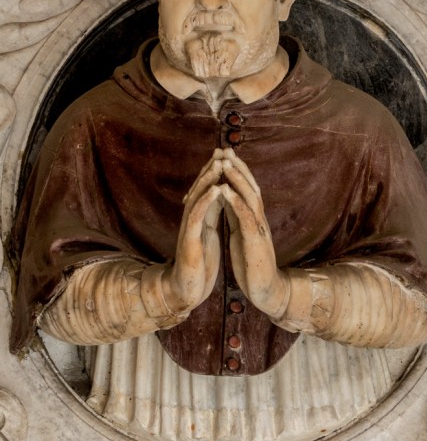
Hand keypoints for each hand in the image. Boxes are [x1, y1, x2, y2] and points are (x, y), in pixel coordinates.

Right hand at [161, 149, 223, 313]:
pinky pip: (197, 217)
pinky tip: (216, 190)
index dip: (216, 171)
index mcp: (201, 218)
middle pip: (201, 188)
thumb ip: (210, 216)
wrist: (186, 291)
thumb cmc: (198, 264)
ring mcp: (189, 229)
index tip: (226, 154)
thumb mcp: (207, 235)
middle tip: (221, 150)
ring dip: (209, 179)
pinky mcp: (189, 242)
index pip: (208, 188)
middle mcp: (193, 219)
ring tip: (219, 163)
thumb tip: (217, 197)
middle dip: (212, 168)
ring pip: (198, 198)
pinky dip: (207, 201)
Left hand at [220, 148, 288, 317]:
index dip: (235, 170)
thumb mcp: (242, 235)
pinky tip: (225, 191)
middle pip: (250, 186)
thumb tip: (228, 198)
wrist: (266, 291)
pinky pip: (246, 219)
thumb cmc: (252, 265)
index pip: (245, 189)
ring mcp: (259, 229)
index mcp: (252, 219)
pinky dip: (236, 203)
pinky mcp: (256, 243)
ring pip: (250, 198)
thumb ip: (237, 217)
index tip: (223, 153)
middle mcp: (258, 219)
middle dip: (237, 167)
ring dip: (237, 179)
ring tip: (224, 163)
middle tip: (225, 149)